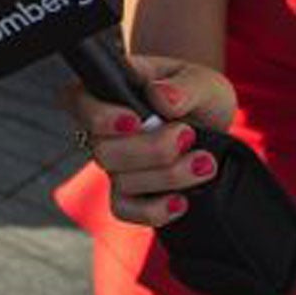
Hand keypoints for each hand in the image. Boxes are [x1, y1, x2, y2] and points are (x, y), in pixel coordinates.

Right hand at [58, 54, 236, 228]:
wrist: (217, 134)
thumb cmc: (199, 98)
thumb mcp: (202, 83)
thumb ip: (184, 87)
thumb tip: (160, 96)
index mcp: (113, 91)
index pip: (78, 101)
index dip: (98, 116)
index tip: (134, 122)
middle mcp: (106, 131)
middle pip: (103, 151)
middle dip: (152, 149)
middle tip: (188, 135)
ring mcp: (116, 165)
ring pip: (121, 182)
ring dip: (169, 176)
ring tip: (205, 162)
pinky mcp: (129, 196)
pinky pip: (126, 211)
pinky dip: (155, 209)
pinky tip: (182, 200)